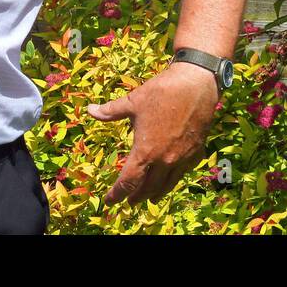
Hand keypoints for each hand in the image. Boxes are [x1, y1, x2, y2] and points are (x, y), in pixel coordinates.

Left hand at [85, 61, 218, 206]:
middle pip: (148, 188)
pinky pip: (183, 173)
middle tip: (129, 201)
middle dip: (136, 196)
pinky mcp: (196, 152)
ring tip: (150, 198)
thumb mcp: (132, 101)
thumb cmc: (162, 92)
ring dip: (156, 193)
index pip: (128, 182)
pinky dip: (174, 179)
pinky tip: (171, 177)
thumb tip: (90, 110)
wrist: (196, 85)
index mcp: (145, 152)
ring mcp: (182, 158)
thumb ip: (110, 111)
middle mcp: (164, 161)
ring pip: (168, 184)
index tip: (109, 201)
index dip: (116, 194)